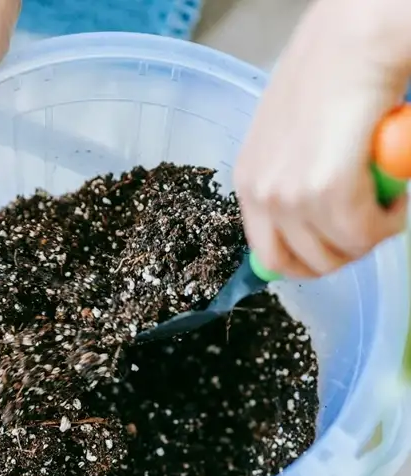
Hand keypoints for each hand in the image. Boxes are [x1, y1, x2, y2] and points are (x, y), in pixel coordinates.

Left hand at [234, 0, 410, 277]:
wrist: (354, 41)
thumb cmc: (329, 82)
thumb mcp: (290, 145)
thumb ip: (290, 186)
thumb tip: (307, 229)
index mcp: (249, 184)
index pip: (269, 256)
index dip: (309, 261)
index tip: (337, 246)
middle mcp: (261, 194)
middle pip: (303, 265)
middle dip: (342, 253)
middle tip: (367, 223)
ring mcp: (289, 195)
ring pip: (338, 252)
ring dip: (369, 236)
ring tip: (383, 200)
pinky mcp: (325, 189)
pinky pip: (363, 234)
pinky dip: (388, 222)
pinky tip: (396, 194)